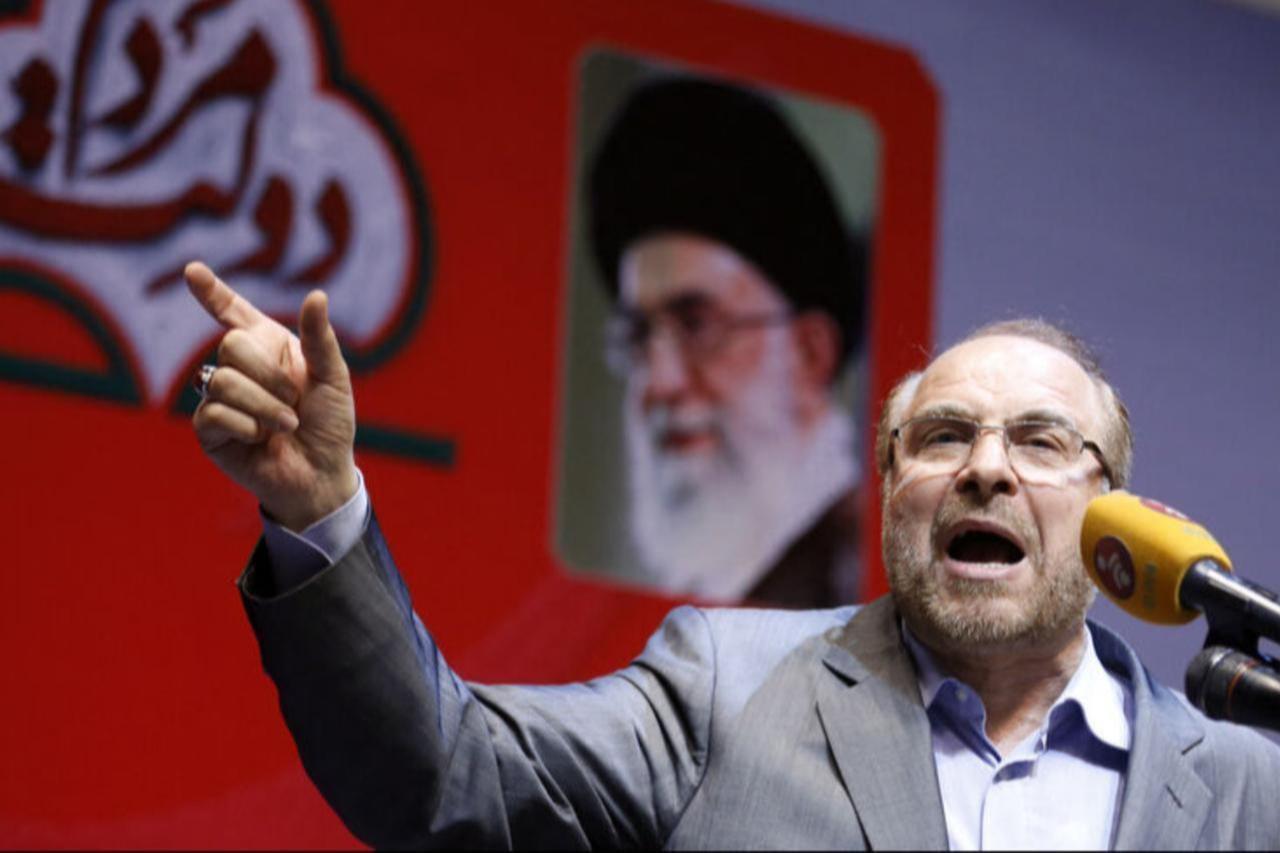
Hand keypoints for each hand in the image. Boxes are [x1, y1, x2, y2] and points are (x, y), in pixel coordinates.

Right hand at [186, 261, 357, 530]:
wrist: (322, 473)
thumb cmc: (329, 424)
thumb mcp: (333, 378)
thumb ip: (320, 338)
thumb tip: (316, 295)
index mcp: (268, 347)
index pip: (233, 312)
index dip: (212, 292)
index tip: (193, 271)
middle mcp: (239, 368)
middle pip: (230, 345)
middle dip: (270, 376)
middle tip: (293, 401)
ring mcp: (219, 398)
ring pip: (223, 380)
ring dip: (264, 406)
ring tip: (285, 425)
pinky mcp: (208, 430)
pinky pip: (213, 412)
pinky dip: (247, 426)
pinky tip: (260, 440)